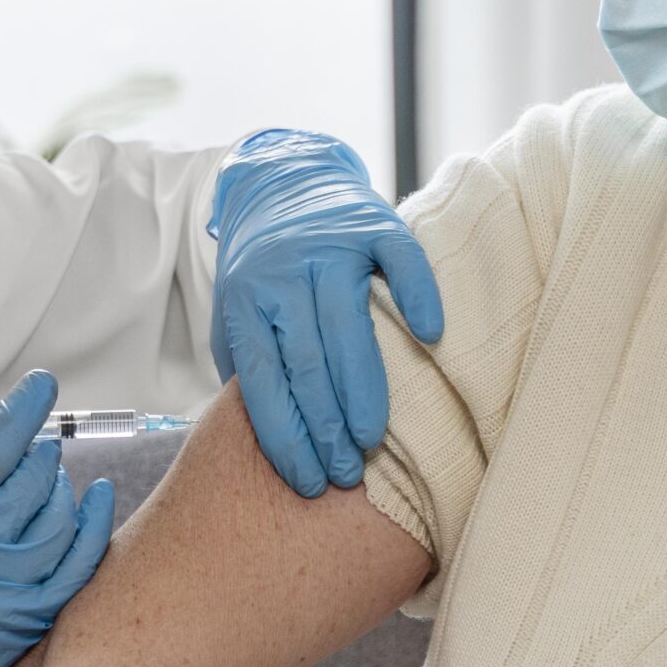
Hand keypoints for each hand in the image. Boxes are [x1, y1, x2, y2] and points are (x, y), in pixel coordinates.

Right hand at [0, 371, 112, 666]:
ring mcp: (10, 589)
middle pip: (32, 478)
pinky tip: (96, 500)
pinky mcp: (28, 620)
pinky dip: (93, 527)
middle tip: (30, 444)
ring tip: (43, 476)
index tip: (40, 386)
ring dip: (57, 485)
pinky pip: (77, 566)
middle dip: (36, 451)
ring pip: (59, 516)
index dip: (23, 409)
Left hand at [209, 129, 443, 497]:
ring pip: (347, 324)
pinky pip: (400, 261)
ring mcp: (329, 246)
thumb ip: (248, 368)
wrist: (282, 184)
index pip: (263, 382)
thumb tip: (274, 442)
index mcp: (245, 301)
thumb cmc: (264, 272)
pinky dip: (416, 296)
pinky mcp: (373, 222)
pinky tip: (430, 337)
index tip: (308, 482)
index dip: (286, 437)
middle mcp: (282, 272)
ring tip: (372, 438)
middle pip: (305, 362)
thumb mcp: (236, 316)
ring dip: (362, 388)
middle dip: (325, 427)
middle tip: (346, 472)